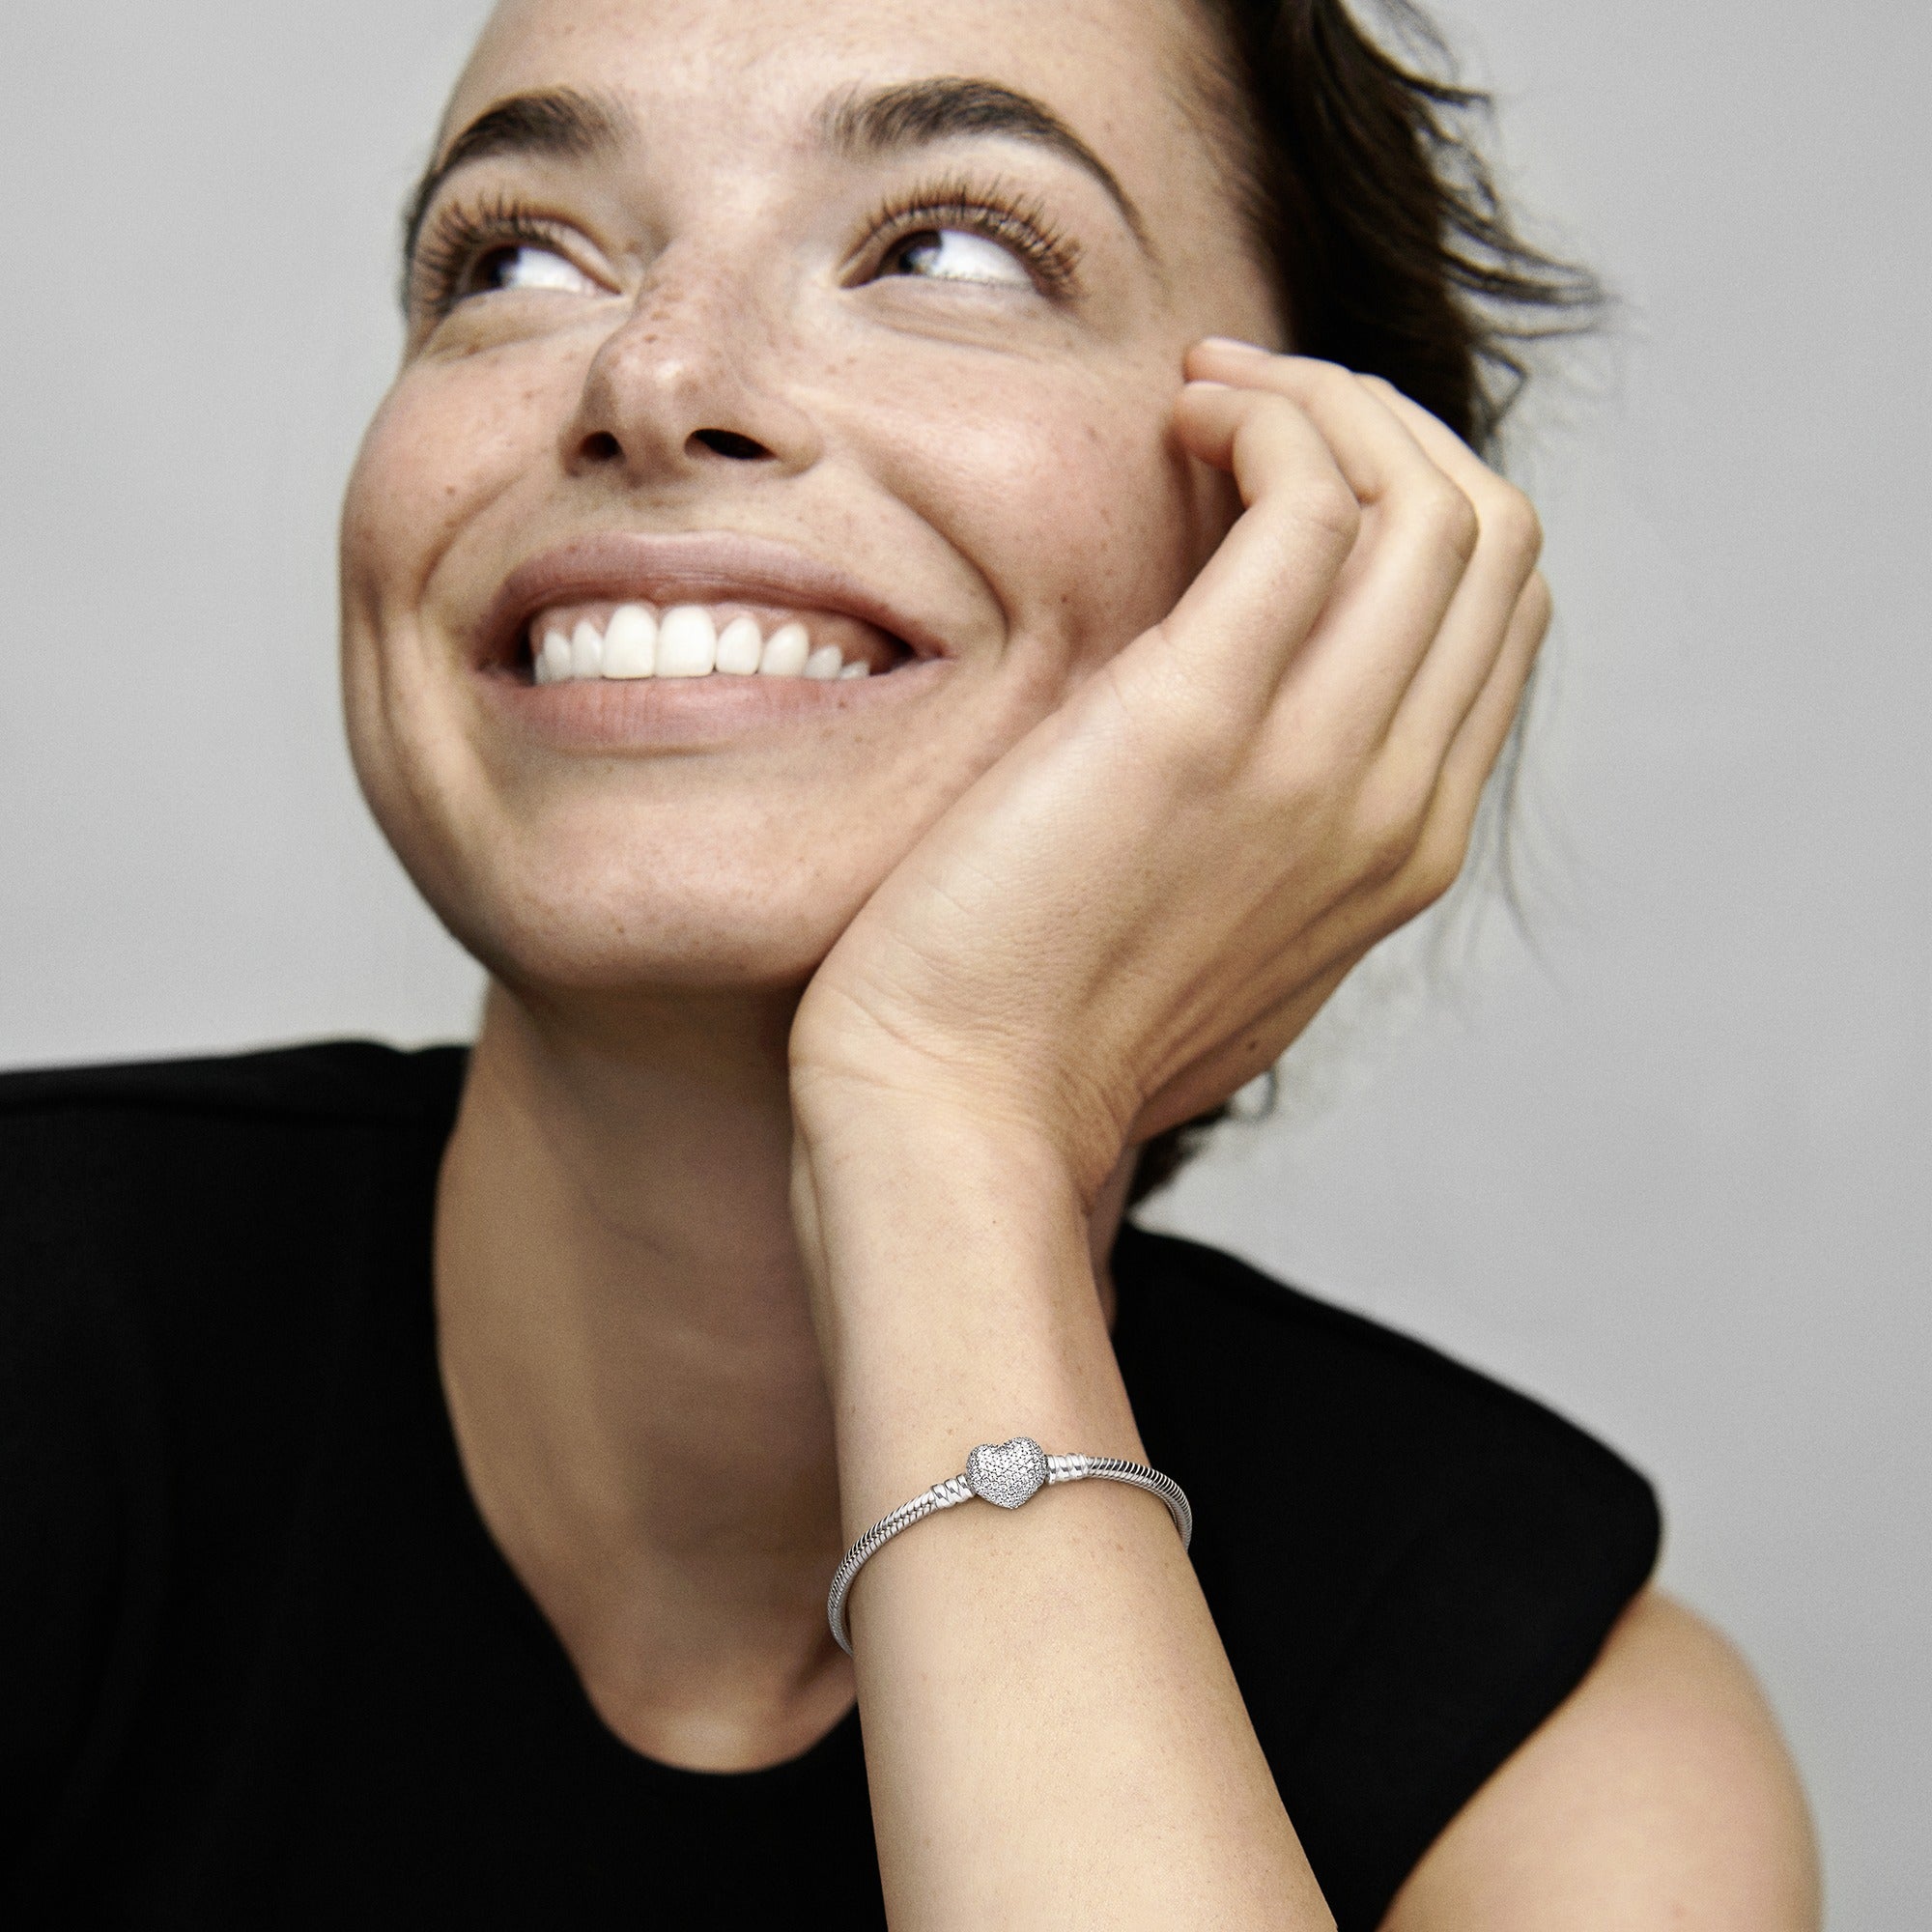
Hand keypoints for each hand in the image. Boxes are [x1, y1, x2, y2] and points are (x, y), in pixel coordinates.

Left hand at [790, 340, 1550, 1204]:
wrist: (958, 1111)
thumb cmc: (1047, 1028)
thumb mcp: (1216, 928)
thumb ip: (1278, 824)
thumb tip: (1254, 698)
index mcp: (1406, 851)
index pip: (1495, 619)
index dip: (1414, 504)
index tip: (1290, 469)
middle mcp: (1398, 804)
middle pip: (1490, 539)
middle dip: (1386, 427)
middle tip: (1251, 405)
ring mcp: (1320, 763)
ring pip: (1429, 499)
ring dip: (1325, 400)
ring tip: (1208, 398)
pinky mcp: (1207, 722)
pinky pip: (1313, 499)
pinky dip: (1266, 420)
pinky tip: (1180, 424)